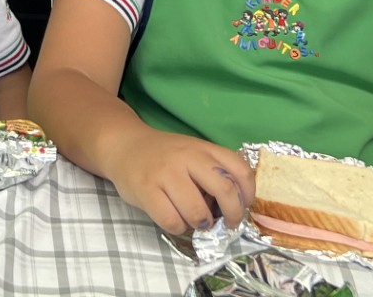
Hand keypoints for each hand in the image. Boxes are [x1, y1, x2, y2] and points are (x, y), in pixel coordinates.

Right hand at [110, 131, 252, 234]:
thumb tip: (234, 204)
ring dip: (201, 224)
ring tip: (195, 219)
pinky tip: (175, 219)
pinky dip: (178, 227)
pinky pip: (173, 221)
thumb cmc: (164, 155)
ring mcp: (166, 174)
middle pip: (224, 190)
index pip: (239, 169)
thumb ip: (213, 170)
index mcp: (202, 148)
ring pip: (198, 212)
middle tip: (227, 223)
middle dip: (232, 215)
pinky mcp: (147, 191)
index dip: (249, 193)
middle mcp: (186, 157)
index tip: (244, 206)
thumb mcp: (192, 152)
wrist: (124, 145)